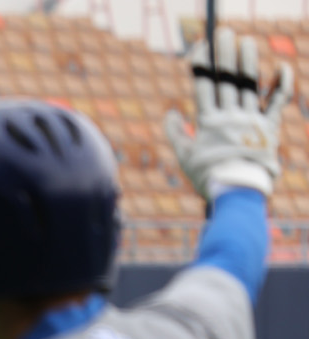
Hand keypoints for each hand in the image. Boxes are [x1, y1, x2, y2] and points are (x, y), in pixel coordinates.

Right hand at [165, 27, 293, 200]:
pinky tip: (281, 67)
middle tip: (225, 32)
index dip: (202, 64)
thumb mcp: (184, 156)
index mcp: (208, 122)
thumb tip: (170, 112)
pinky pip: (278, 102)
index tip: (201, 45)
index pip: (204, 85)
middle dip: (225, 55)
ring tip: (246, 42)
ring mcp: (252, 120)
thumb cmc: (207, 176)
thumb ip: (175, 133)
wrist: (237, 191)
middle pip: (228, 80)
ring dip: (248, 62)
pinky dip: (281, 84)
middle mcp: (231, 116)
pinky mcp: (270, 127)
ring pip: (250, 85)